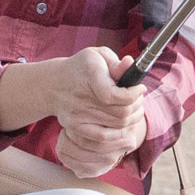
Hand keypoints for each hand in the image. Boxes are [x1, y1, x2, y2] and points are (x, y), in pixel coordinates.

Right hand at [0, 47, 148, 177]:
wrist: (54, 84)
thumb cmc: (83, 68)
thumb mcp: (99, 56)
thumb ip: (116, 63)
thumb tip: (130, 64)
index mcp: (89, 75)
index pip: (114, 95)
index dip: (133, 95)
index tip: (140, 88)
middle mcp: (80, 97)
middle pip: (120, 112)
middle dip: (137, 106)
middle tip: (139, 99)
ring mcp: (76, 115)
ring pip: (117, 126)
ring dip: (132, 119)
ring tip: (134, 110)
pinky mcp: (74, 127)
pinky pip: (102, 139)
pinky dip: (118, 134)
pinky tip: (124, 125)